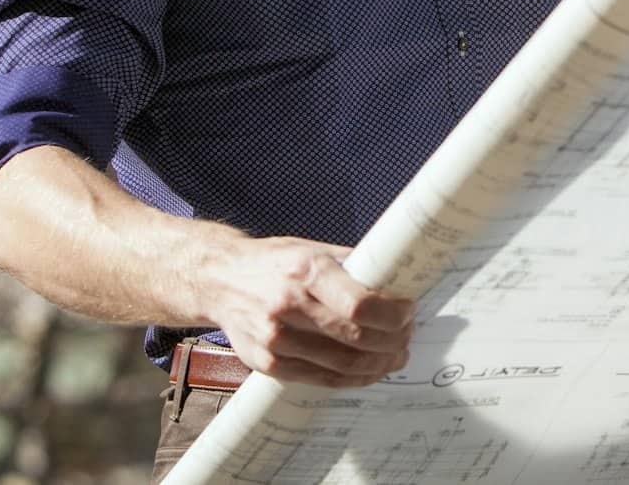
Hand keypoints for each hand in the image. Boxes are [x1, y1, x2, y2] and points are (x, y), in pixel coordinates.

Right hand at [200, 236, 415, 386]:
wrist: (219, 280)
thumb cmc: (273, 263)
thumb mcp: (313, 250)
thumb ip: (352, 266)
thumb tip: (398, 279)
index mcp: (306, 271)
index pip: (360, 305)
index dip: (393, 315)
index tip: (409, 312)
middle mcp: (288, 305)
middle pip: (356, 337)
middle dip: (393, 341)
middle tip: (408, 336)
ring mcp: (276, 338)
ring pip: (343, 365)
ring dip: (379, 364)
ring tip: (396, 355)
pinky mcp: (268, 363)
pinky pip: (321, 379)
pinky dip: (353, 379)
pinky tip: (369, 370)